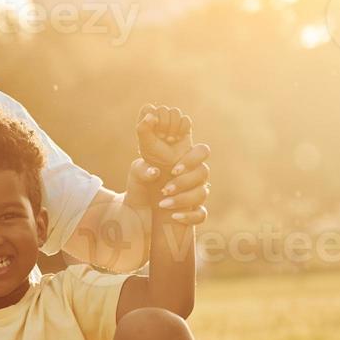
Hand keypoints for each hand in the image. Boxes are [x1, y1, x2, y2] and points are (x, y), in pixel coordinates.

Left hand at [133, 104, 209, 225]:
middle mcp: (192, 179)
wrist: (134, 218)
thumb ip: (143, 139)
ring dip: (184, 196)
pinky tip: (174, 216)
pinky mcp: (192, 215)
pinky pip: (201, 215)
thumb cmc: (139, 187)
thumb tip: (151, 121)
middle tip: (171, 173)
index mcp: (184, 163)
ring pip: (203, 193)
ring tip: (163, 201)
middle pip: (204, 170)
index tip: (173, 147)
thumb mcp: (136, 165)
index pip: (201, 151)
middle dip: (188, 172)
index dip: (192, 155)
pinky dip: (189, 216)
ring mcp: (194, 197)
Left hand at [136, 103, 192, 170]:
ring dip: (174, 127)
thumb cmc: (155, 155)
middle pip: (163, 109)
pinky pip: (185, 119)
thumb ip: (143, 129)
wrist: (171, 164)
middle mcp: (159, 118)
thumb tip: (151, 115)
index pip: (148, 109)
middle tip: (162, 137)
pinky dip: (183, 129)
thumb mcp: (146, 143)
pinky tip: (179, 138)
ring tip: (170, 139)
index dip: (152, 118)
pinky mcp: (183, 125)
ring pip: (175, 111)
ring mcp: (172, 121)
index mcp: (146, 121)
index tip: (153, 132)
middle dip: (164, 125)